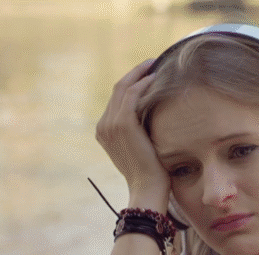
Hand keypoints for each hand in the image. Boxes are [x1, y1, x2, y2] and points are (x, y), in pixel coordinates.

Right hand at [96, 59, 169, 209]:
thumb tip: (155, 115)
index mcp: (104, 131)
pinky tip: (155, 78)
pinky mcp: (122, 124)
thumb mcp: (142, 148)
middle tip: (152, 62)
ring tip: (155, 64)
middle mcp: (103, 126)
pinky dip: (142, 84)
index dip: (132, 83)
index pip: (117, 99)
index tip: (148, 73)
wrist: (147, 188)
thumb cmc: (151, 173)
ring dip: (139, 74)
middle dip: (135, 73)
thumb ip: (141, 131)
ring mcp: (110, 124)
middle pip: (118, 89)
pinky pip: (131, 95)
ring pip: (123, 88)